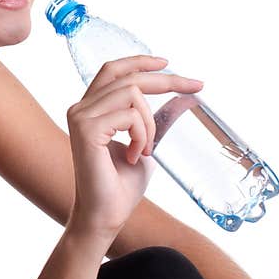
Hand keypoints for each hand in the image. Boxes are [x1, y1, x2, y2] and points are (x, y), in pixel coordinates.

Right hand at [65, 55, 203, 246]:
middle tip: (197, 87)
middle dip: (166, 80)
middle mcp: (80, 108)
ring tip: (145, 149)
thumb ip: (150, 122)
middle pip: (128, 77)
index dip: (140, 61)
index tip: (167, 62)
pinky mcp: (86, 130)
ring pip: (133, 93)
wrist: (105, 216)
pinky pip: (130, 116)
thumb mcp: (143, 144)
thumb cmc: (121, 187)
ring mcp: (81, 117)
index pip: (113, 70)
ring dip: (150, 122)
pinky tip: (135, 156)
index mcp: (90, 109)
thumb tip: (177, 101)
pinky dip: (143, 135)